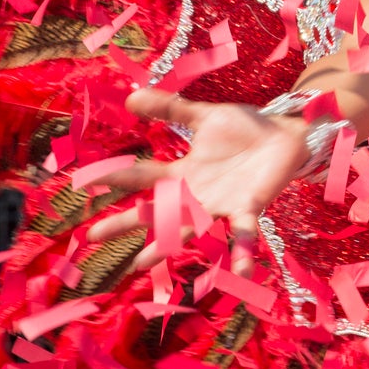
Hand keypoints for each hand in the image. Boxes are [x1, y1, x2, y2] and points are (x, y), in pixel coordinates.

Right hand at [88, 90, 311, 271]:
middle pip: (154, 211)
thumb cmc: (244, 130)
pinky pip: (244, 233)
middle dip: (125, 222)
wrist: (285, 134)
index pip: (143, 176)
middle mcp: (196, 195)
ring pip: (189, 228)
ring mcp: (221, 205)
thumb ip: (171, 108)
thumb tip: (131, 96)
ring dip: (167, 246)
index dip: (116, 177)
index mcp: (184, 173)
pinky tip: (241, 271)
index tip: (84, 183)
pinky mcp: (249, 207)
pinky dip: (243, 252)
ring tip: (142, 264)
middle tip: (92, 236)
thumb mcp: (203, 116)